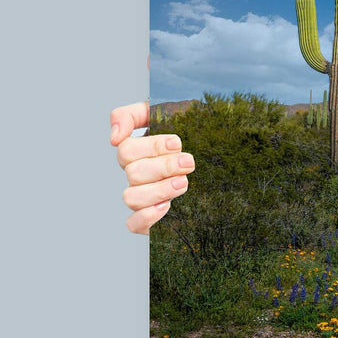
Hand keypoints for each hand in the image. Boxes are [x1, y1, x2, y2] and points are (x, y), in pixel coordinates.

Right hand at [111, 100, 194, 233]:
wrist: (223, 160)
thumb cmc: (194, 132)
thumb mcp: (170, 112)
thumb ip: (135, 114)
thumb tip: (113, 137)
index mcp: (139, 151)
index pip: (126, 148)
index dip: (151, 147)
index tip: (177, 143)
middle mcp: (137, 174)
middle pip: (133, 173)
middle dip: (163, 167)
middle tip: (188, 163)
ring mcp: (143, 197)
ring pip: (131, 197)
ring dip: (158, 190)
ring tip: (184, 183)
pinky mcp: (151, 219)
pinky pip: (133, 224)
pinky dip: (146, 216)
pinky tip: (167, 206)